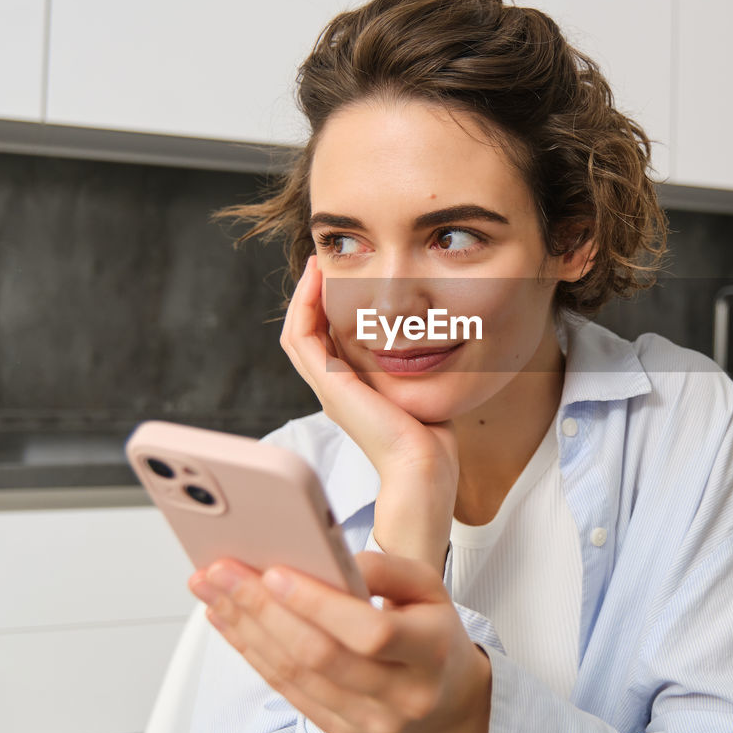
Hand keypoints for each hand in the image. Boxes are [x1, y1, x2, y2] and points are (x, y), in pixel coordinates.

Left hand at [190, 551, 490, 732]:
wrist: (450, 701)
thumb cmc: (435, 633)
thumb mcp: (429, 587)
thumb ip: (384, 568)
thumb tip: (330, 559)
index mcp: (431, 651)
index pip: (372, 633)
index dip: (319, 604)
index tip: (275, 571)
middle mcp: (401, 695)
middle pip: (320, 656)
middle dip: (262, 610)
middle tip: (222, 573)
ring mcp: (368, 721)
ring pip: (294, 676)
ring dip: (245, 630)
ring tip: (214, 591)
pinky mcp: (340, 731)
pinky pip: (287, 691)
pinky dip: (252, 653)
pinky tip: (230, 622)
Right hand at [280, 255, 457, 570]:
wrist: (423, 469)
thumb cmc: (432, 440)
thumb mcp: (421, 391)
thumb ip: (417, 370)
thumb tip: (435, 342)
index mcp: (351, 392)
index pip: (326, 342)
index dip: (327, 308)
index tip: (342, 277)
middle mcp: (333, 389)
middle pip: (307, 334)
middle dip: (312, 296)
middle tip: (323, 262)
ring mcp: (327, 388)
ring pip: (297, 332)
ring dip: (304, 296)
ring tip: (316, 265)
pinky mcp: (329, 386)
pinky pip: (302, 338)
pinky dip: (304, 307)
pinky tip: (317, 281)